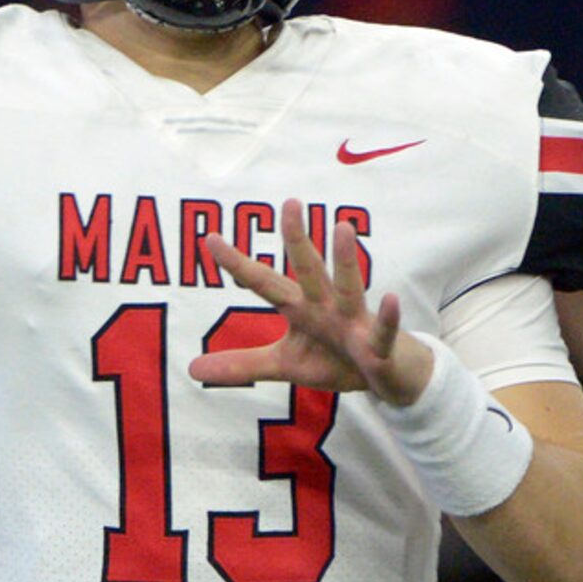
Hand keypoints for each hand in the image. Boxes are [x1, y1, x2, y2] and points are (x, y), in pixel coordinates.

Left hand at [188, 197, 434, 405]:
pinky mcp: (380, 344)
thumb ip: (242, 364)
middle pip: (308, 270)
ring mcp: (354, 322)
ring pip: (348, 287)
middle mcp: (326, 306)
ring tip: (343, 228)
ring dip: (344, 260)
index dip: (238, 264)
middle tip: (290, 204)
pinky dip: (388, 318)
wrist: (384, 377)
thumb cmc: (335, 360)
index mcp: (300, 308)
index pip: (264, 282)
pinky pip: (384, 330)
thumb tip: (191, 369)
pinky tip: (391, 299)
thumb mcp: (284, 364)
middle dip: (297, 240)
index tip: (209, 239)